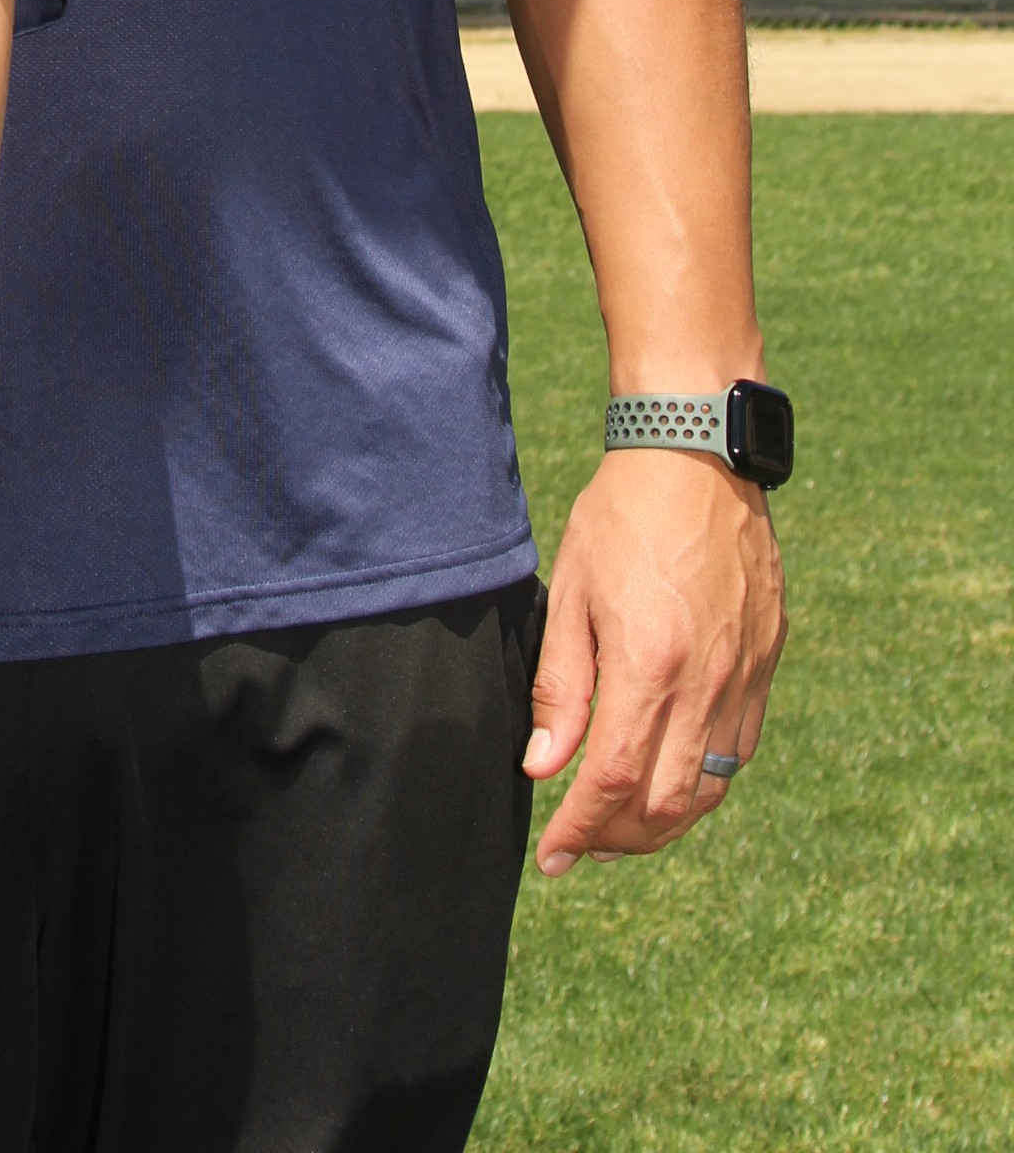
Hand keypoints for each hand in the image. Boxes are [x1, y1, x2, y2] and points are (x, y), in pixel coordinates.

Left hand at [527, 447, 786, 873]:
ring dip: (665, 820)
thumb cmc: (621, 516)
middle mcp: (706, 682)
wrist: (696, 454)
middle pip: (668, 804)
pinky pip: (740, 748)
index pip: (613, 783)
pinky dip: (704, 779)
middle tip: (581, 842)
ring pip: (711, 787)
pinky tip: (670, 772)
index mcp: (650, 665)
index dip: (579, 830)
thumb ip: (562, 688)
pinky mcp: (767, 660)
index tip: (551, 856)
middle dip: (620, 839)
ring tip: (621, 822)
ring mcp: (745, 674)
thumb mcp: (571, 593)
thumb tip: (544, 771)